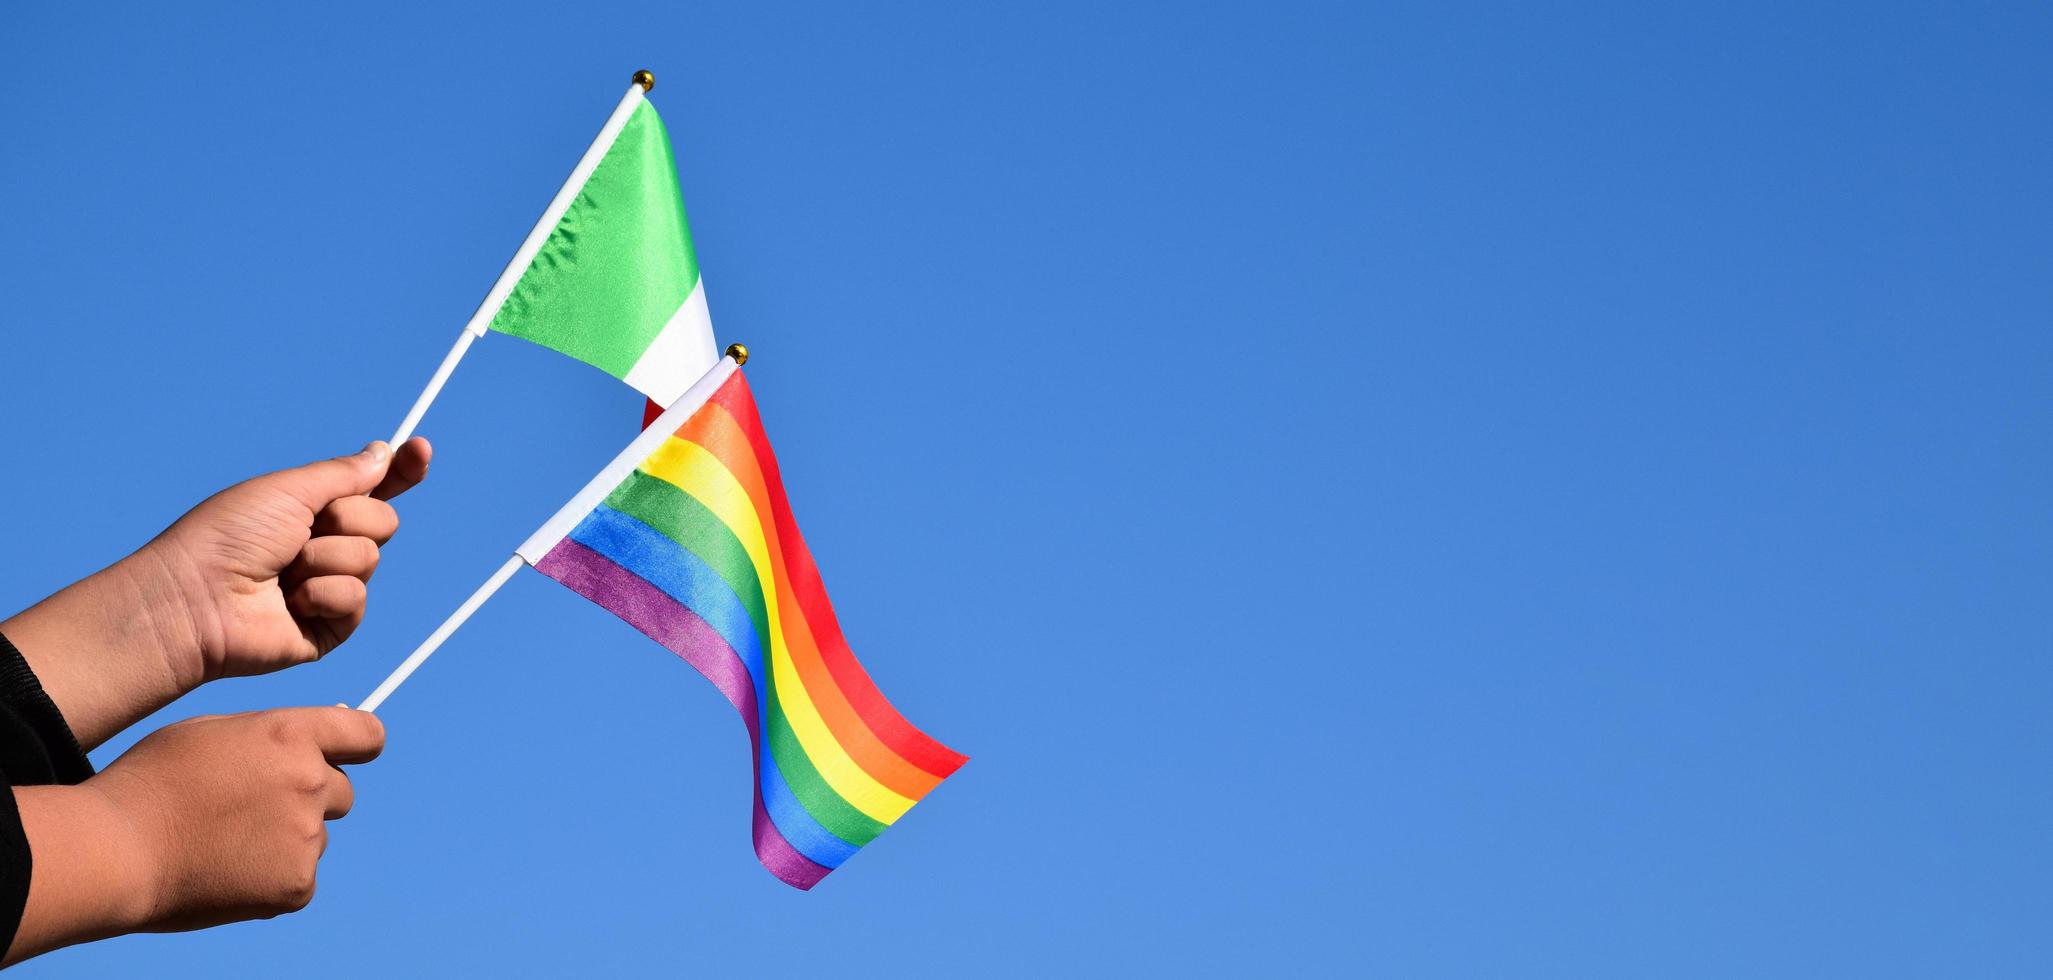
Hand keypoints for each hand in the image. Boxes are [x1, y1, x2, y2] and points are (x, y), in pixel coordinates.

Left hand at [2, 438, 429, 747]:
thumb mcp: (288, 489)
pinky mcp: (330, 626)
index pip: (372, 488)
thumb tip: (383, 452)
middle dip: (347, 518)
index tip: (422, 450)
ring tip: (284, 571)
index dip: (400, 470)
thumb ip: (344, 473)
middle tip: (301, 530)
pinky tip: (292, 601)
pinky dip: (326, 593)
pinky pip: (357, 599)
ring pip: (370, 558)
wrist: (196, 598)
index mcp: (312, 509)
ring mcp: (328, 586)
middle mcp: (324, 545)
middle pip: (382, 520)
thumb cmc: (227, 537)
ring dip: (326, 558)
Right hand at [94, 707, 385, 931]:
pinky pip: (299, 878)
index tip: (350, 754)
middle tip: (253, 809)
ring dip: (286, 838)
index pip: (366, 734)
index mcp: (291, 736)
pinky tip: (226, 872)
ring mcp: (306, 836)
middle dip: (310, 797)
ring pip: (315, 836)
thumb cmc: (149, 784)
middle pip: (341, 791)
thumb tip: (311, 740)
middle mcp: (310, 782)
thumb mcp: (209, 732)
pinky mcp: (296, 885)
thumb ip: (267, 733)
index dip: (358, 744)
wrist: (114, 851)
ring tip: (224, 843)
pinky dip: (272, 878)